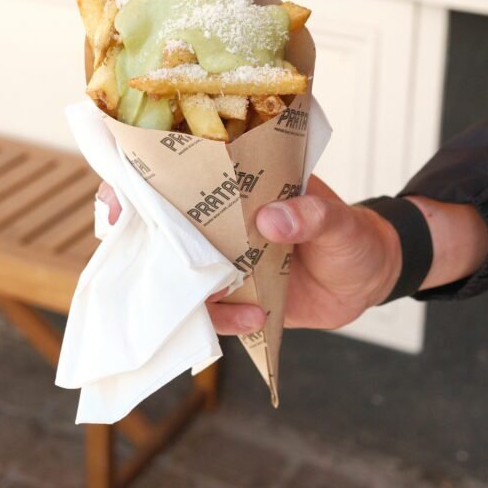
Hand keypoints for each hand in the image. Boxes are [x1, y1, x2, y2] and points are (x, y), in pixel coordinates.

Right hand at [97, 176, 400, 333]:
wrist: (368, 281)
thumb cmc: (352, 235)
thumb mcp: (339, 220)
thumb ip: (311, 215)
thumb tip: (272, 220)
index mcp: (237, 183)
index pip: (177, 168)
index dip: (137, 177)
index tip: (119, 195)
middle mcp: (218, 219)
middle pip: (157, 222)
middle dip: (136, 237)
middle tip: (138, 251)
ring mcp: (222, 259)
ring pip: (175, 271)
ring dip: (178, 288)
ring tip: (212, 297)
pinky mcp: (232, 297)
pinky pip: (206, 311)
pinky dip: (219, 319)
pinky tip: (253, 317)